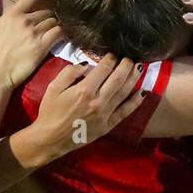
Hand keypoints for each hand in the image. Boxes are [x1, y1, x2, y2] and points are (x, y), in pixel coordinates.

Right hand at [0, 0, 59, 88]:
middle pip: (47, 11)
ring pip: (54, 21)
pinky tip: (59, 37)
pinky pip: (59, 33)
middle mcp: (26, 21)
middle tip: (46, 24)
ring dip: (54, 25)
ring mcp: (35, 33)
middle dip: (47, 16)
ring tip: (52, 32)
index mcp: (13, 14)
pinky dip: (61, 33)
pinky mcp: (43, 47)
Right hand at [26, 54, 144, 163]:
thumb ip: (69, 72)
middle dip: (126, 65)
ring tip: (139, 68)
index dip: (111, 59)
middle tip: (130, 57)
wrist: (50, 139)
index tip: (114, 54)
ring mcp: (105, 114)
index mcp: (84, 90)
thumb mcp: (53, 87)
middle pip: (118, 78)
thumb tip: (87, 65)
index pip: (104, 69)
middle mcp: (98, 101)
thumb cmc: (50, 112)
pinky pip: (125, 112)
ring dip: (133, 78)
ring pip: (124, 92)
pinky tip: (143, 92)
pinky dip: (135, 102)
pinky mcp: (108, 125)